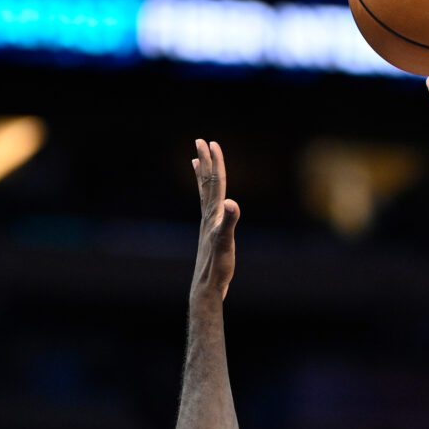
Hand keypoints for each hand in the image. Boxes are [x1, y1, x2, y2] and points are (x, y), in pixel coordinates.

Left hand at [190, 137, 239, 300]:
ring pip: (204, 194)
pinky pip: (206, 208)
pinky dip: (206, 198)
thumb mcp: (226, 243)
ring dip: (202, 177)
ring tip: (196, 162)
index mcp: (213, 214)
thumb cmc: (217, 267)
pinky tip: (208, 200)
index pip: (215, 183)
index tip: (211, 143)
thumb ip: (229, 223)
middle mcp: (208, 216)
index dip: (215, 163)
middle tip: (200, 141)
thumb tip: (233, 203)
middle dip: (205, 162)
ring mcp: (207, 225)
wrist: (206, 287)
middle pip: (206, 183)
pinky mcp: (209, 234)